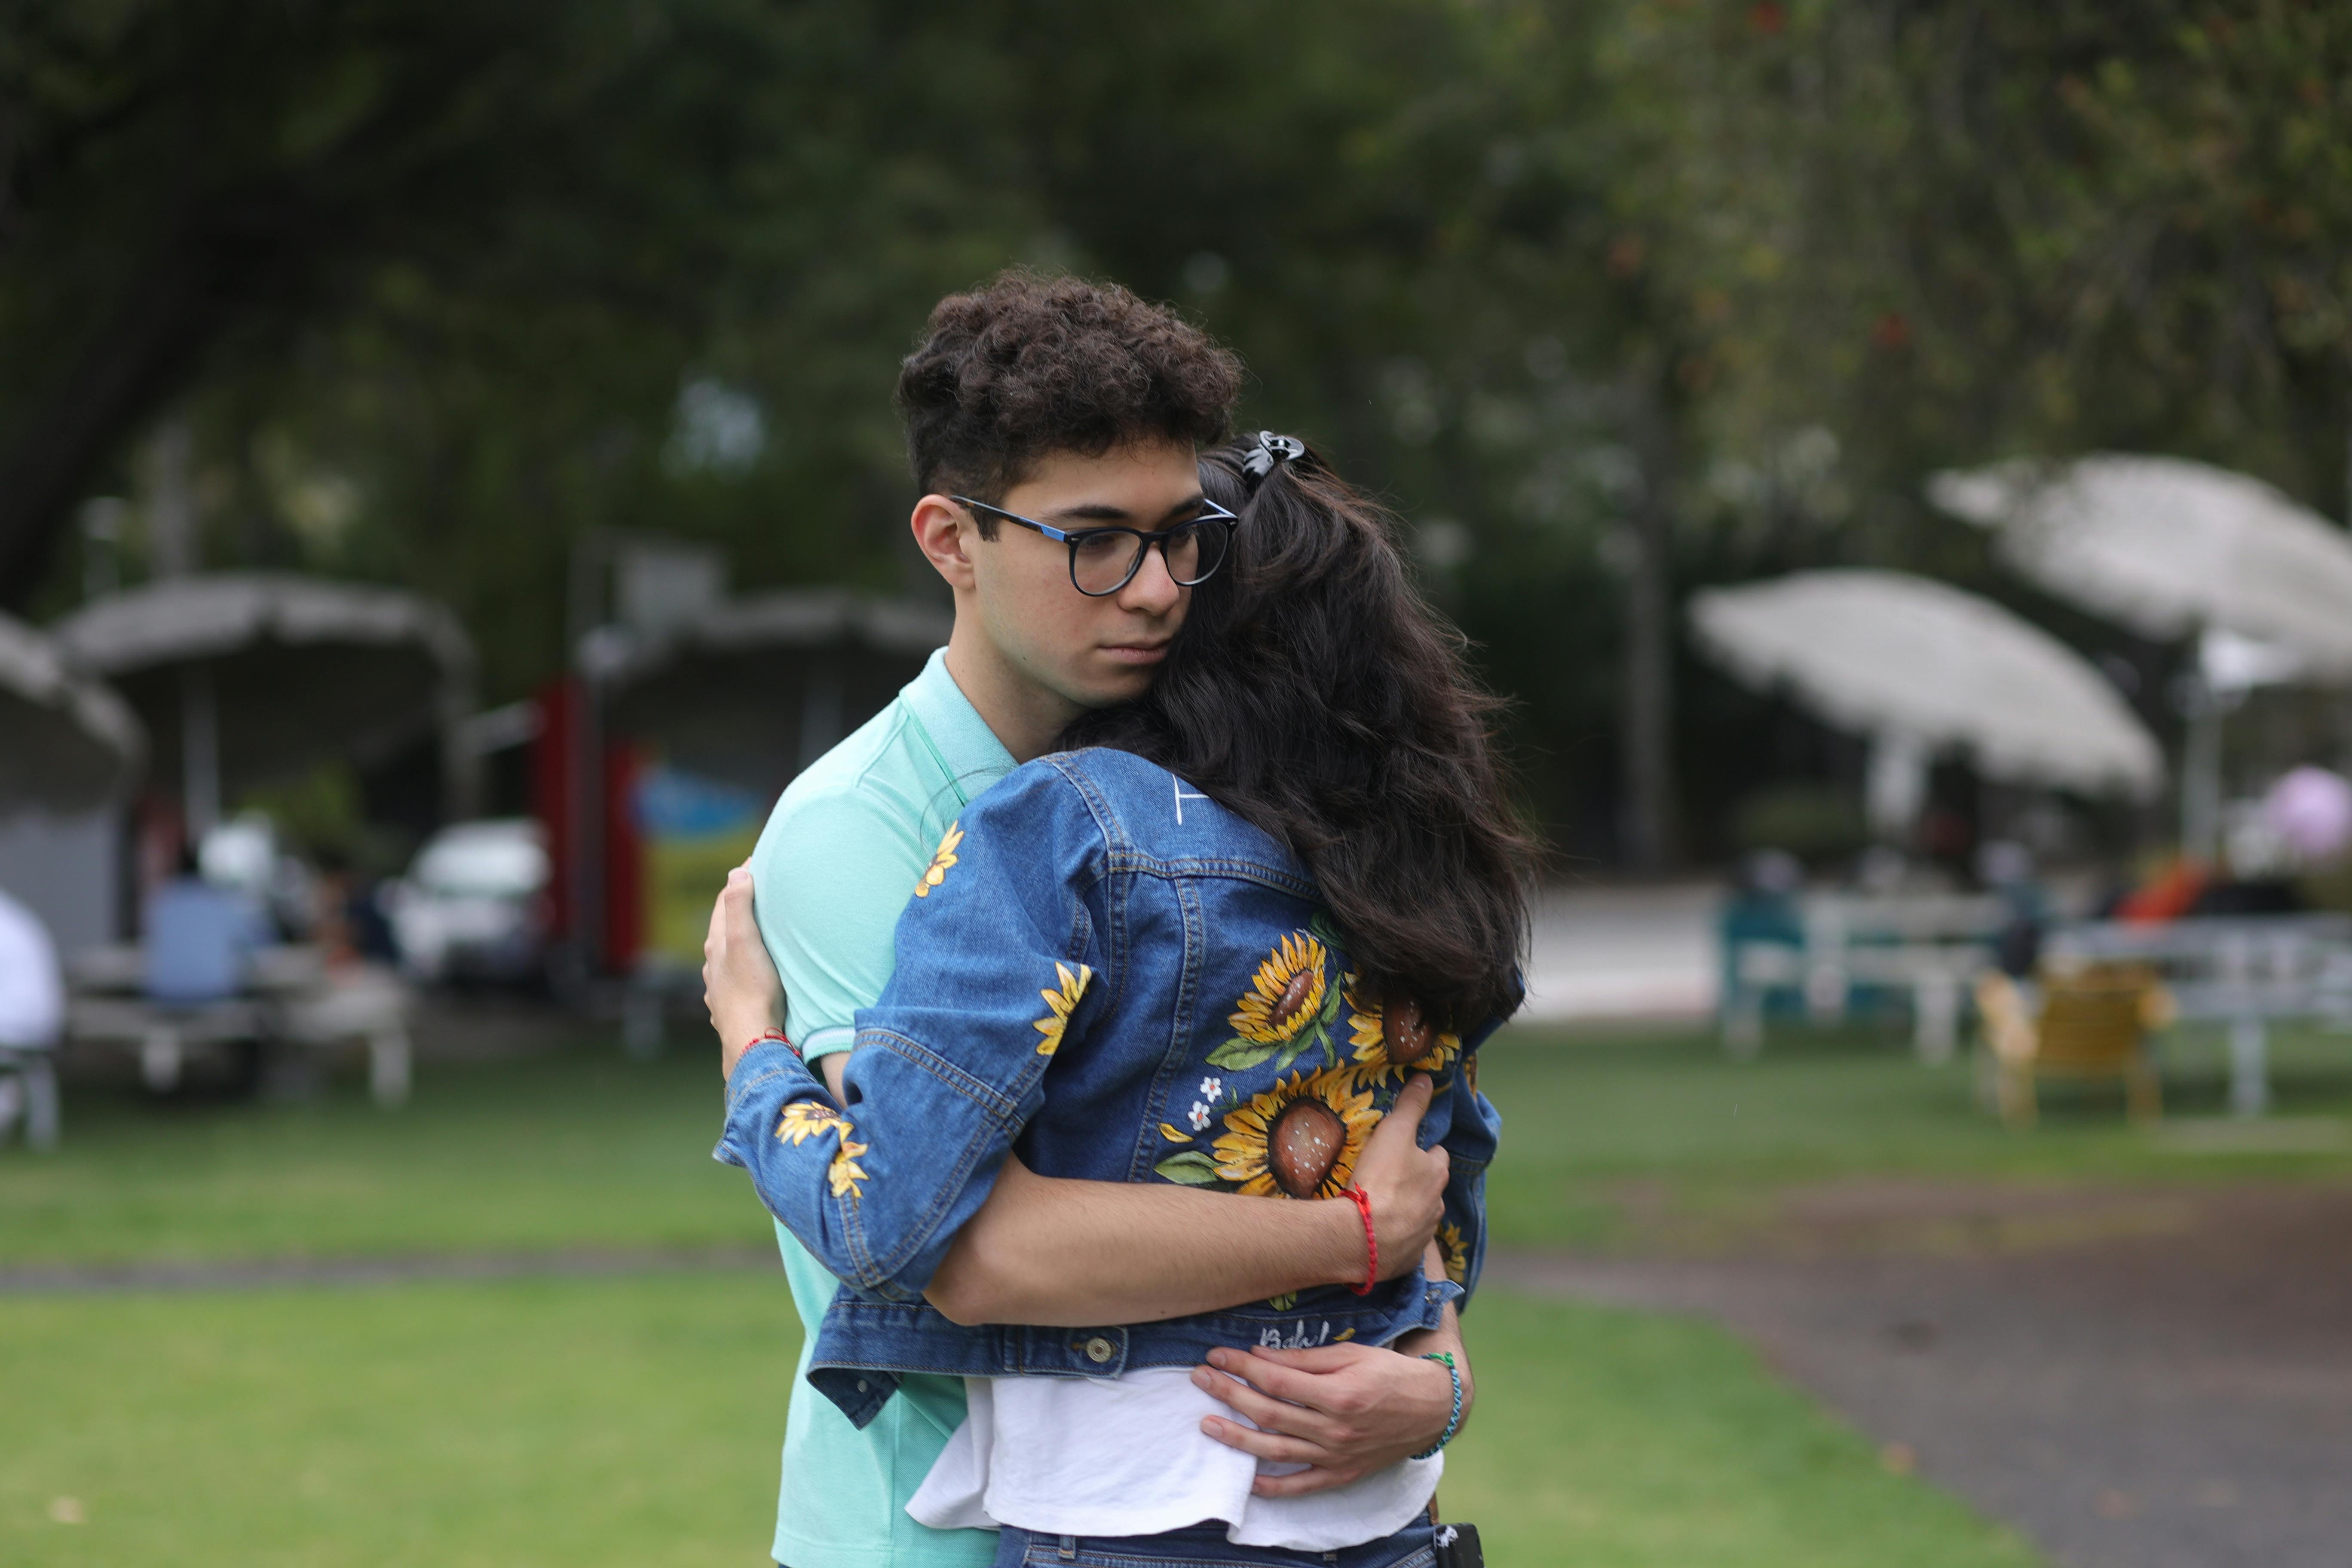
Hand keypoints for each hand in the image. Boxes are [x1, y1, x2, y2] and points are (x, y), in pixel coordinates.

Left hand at [704, 865, 784, 1078]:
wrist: (752, 1040)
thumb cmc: (752, 990)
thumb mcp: (745, 941)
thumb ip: (738, 906)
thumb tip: (735, 873)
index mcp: (717, 945)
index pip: (724, 902)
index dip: (739, 880)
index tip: (756, 862)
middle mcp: (713, 965)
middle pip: (724, 928)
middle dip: (739, 908)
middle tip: (759, 891)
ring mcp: (720, 988)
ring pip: (728, 956)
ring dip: (740, 940)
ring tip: (758, 932)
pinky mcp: (731, 1008)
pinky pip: (735, 978)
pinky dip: (744, 965)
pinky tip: (751, 972)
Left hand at [1192, 1339, 1458, 1494]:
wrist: (1431, 1409)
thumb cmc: (1390, 1374)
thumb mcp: (1351, 1354)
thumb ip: (1304, 1360)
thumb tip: (1260, 1356)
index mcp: (1339, 1393)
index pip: (1276, 1381)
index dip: (1242, 1367)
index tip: (1217, 1355)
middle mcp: (1335, 1429)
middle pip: (1270, 1414)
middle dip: (1229, 1395)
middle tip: (1201, 1379)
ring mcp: (1337, 1456)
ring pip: (1277, 1450)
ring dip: (1238, 1438)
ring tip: (1207, 1425)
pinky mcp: (1342, 1474)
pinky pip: (1302, 1486)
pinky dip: (1273, 1486)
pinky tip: (1247, 1479)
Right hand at [1347, 1073, 1446, 1279]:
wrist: (1362, 1237)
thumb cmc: (1379, 1179)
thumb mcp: (1393, 1132)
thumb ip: (1411, 1105)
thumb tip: (1427, 1078)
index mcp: (1436, 1174)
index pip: (1437, 1155)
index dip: (1421, 1151)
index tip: (1403, 1151)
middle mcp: (1437, 1205)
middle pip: (1429, 1188)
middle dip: (1415, 1183)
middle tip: (1387, 1179)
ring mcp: (1423, 1235)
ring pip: (1419, 1216)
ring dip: (1405, 1211)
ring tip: (1378, 1207)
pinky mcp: (1407, 1260)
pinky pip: (1404, 1244)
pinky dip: (1394, 1238)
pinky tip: (1374, 1233)